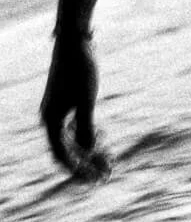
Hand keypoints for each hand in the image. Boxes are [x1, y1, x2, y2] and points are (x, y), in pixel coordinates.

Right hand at [40, 32, 111, 181]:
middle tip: (107, 174)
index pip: (61, 156)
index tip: (95, 180)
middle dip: (86, 164)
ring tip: (109, 159)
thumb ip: (86, 127)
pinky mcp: (65, 103)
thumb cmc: (80, 68)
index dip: (78, 171)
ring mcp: (57, 111)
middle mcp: (50, 117)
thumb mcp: (86, 100)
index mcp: (50, 119)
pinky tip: (103, 134)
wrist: (75, 41)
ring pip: (72, 140)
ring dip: (89, 151)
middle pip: (67, 151)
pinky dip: (88, 135)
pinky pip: (74, 127)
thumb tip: (88, 151)